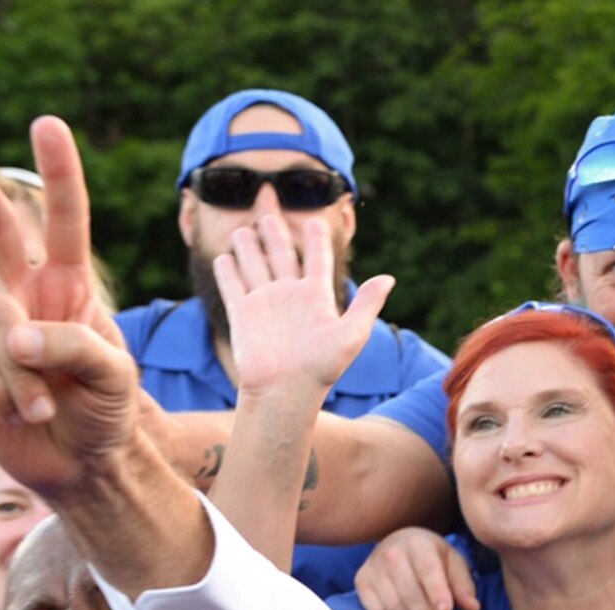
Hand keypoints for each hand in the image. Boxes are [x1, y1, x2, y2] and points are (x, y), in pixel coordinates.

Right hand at [0, 118, 139, 499]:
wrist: (80, 463)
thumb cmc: (107, 413)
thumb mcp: (115, 377)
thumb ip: (75, 345)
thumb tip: (13, 331)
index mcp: (70, 289)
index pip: (67, 224)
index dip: (59, 177)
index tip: (47, 126)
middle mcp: (25, 296)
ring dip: (20, 374)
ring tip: (46, 407)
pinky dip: (0, 390)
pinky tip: (20, 412)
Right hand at [220, 213, 393, 394]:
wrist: (286, 390)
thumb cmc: (322, 367)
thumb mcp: (352, 334)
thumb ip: (367, 304)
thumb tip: (389, 278)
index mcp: (316, 297)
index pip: (317, 260)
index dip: (316, 241)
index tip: (315, 222)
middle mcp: (290, 296)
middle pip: (281, 255)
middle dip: (275, 234)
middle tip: (269, 213)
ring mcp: (264, 303)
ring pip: (255, 264)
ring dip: (249, 247)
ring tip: (246, 228)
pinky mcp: (242, 313)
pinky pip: (233, 285)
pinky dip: (228, 271)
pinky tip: (224, 258)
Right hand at [354, 527, 477, 609]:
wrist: (399, 545)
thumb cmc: (431, 557)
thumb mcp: (453, 562)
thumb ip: (463, 584)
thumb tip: (472, 608)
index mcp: (417, 543)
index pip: (427, 569)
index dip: (436, 591)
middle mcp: (391, 553)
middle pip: (409, 593)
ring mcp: (372, 568)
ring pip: (393, 606)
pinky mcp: (361, 582)